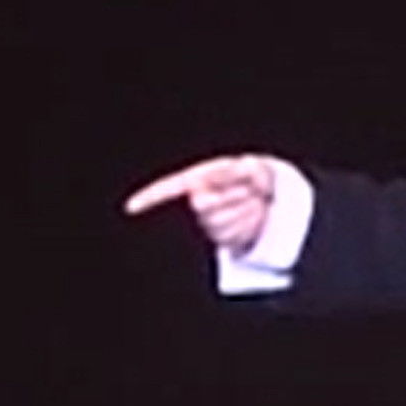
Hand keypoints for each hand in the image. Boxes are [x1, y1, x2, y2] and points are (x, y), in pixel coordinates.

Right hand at [122, 153, 278, 254]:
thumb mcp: (248, 166)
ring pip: (218, 226)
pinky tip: (256, 218)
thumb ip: (227, 173)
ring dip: (243, 213)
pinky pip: (230, 239)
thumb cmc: (256, 175)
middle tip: (251, 191)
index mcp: (200, 180)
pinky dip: (248, 227)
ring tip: (256, 203)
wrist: (275, 195)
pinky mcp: (224, 239)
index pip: (169, 188)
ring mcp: (210, 222)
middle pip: (203, 208)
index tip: (130, 208)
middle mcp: (200, 202)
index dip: (149, 198)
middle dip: (230, 198)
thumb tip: (200, 190)